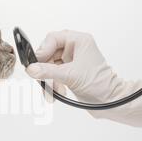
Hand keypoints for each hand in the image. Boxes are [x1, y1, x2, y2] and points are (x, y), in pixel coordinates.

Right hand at [26, 30, 141, 128]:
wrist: (110, 101)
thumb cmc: (100, 84)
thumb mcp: (70, 76)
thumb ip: (48, 71)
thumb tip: (31, 69)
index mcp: (79, 41)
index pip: (53, 39)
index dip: (43, 50)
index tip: (36, 64)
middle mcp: (75, 48)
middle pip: (49, 52)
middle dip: (45, 68)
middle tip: (42, 78)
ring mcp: (72, 60)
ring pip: (49, 65)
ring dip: (49, 79)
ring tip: (53, 90)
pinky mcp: (70, 71)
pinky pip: (53, 74)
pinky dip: (52, 83)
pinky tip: (56, 91)